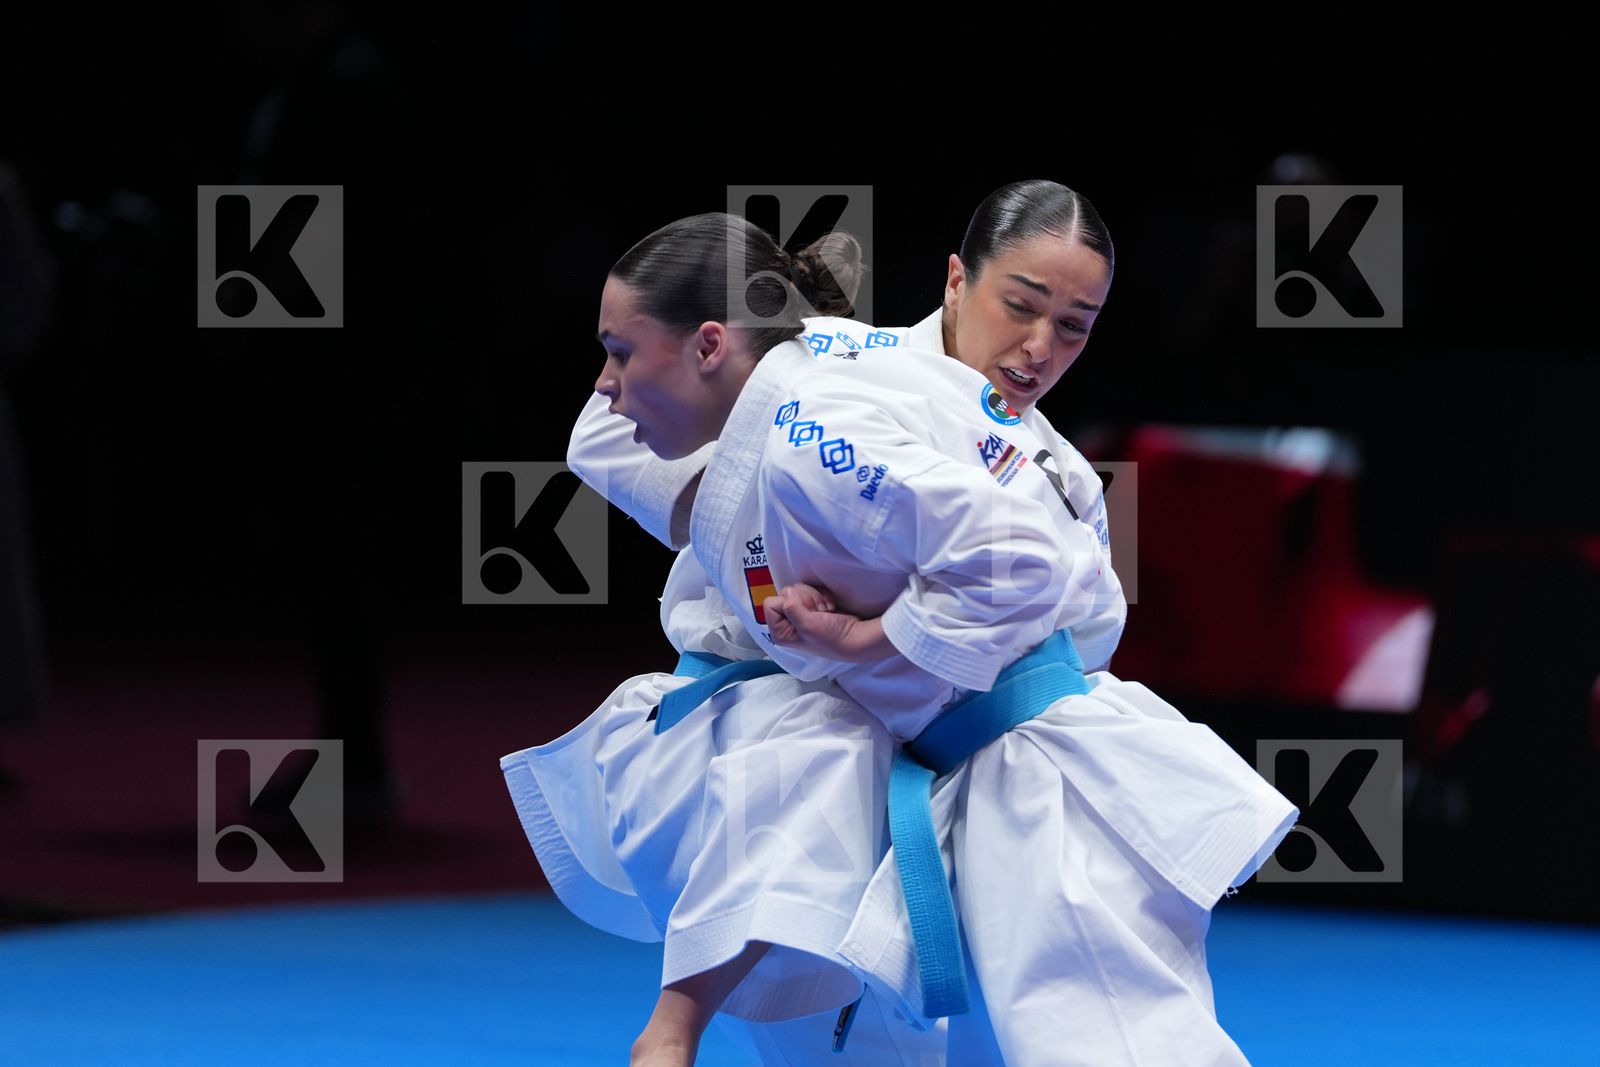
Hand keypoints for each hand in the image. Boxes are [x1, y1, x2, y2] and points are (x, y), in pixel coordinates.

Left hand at [763, 582, 890, 662]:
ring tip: (824, 612)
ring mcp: (799, 614)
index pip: (770, 603)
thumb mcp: (807, 626)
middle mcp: (786, 623)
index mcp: (779, 632)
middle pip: (785, 593)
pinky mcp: (811, 607)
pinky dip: (821, 596)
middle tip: (817, 613)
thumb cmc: (832, 637)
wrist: (854, 636)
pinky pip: (810, 590)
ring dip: (814, 597)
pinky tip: (828, 608)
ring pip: (798, 590)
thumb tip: (788, 592)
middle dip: (805, 599)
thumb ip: (792, 608)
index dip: (788, 603)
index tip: (805, 613)